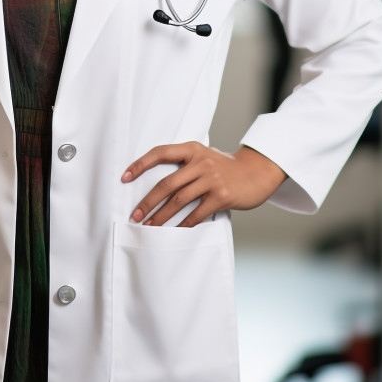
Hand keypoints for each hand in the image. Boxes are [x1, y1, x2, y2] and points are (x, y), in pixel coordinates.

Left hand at [121, 143, 286, 226]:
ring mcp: (211, 179)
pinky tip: (174, 231)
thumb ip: (184, 164)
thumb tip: (156, 184)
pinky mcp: (221, 196)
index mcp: (192, 149)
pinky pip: (196, 213)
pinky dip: (183, 224)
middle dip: (148, 202)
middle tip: (135, 215)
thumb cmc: (225, 167)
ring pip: (178, 200)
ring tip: (149, 227)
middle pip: (166, 184)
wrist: (257, 172)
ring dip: (161, 217)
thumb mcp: (204, 156)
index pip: (160, 152)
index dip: (140, 164)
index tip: (125, 177)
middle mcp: (200, 162)